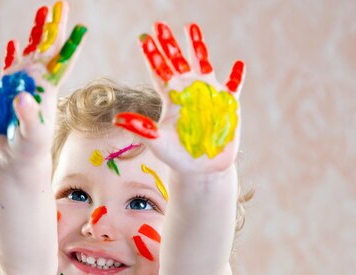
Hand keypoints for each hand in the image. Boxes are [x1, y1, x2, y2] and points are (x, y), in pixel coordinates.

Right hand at [0, 2, 85, 160]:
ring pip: (30, 51)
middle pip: (48, 48)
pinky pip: (9, 66)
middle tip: (60, 3)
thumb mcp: (30, 134)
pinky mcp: (7, 90)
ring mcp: (22, 84)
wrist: (16, 156)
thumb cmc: (28, 149)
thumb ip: (27, 116)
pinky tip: (12, 42)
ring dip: (36, 32)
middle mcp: (37, 81)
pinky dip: (11, 54)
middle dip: (54, 26)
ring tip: (43, 11)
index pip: (62, 62)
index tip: (81, 26)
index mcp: (47, 89)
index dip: (70, 44)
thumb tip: (22, 96)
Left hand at [115, 22, 244, 173]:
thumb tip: (117, 118)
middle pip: (177, 61)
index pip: (159, 72)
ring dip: (197, 46)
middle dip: (169, 43)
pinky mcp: (228, 105)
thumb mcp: (157, 143)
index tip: (144, 38)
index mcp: (172, 98)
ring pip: (203, 64)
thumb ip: (140, 129)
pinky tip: (238, 65)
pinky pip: (234, 86)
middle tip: (160, 25)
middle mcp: (189, 92)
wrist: (202, 170)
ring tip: (191, 27)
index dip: (152, 55)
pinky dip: (237, 76)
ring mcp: (209, 95)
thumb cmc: (178, 158)